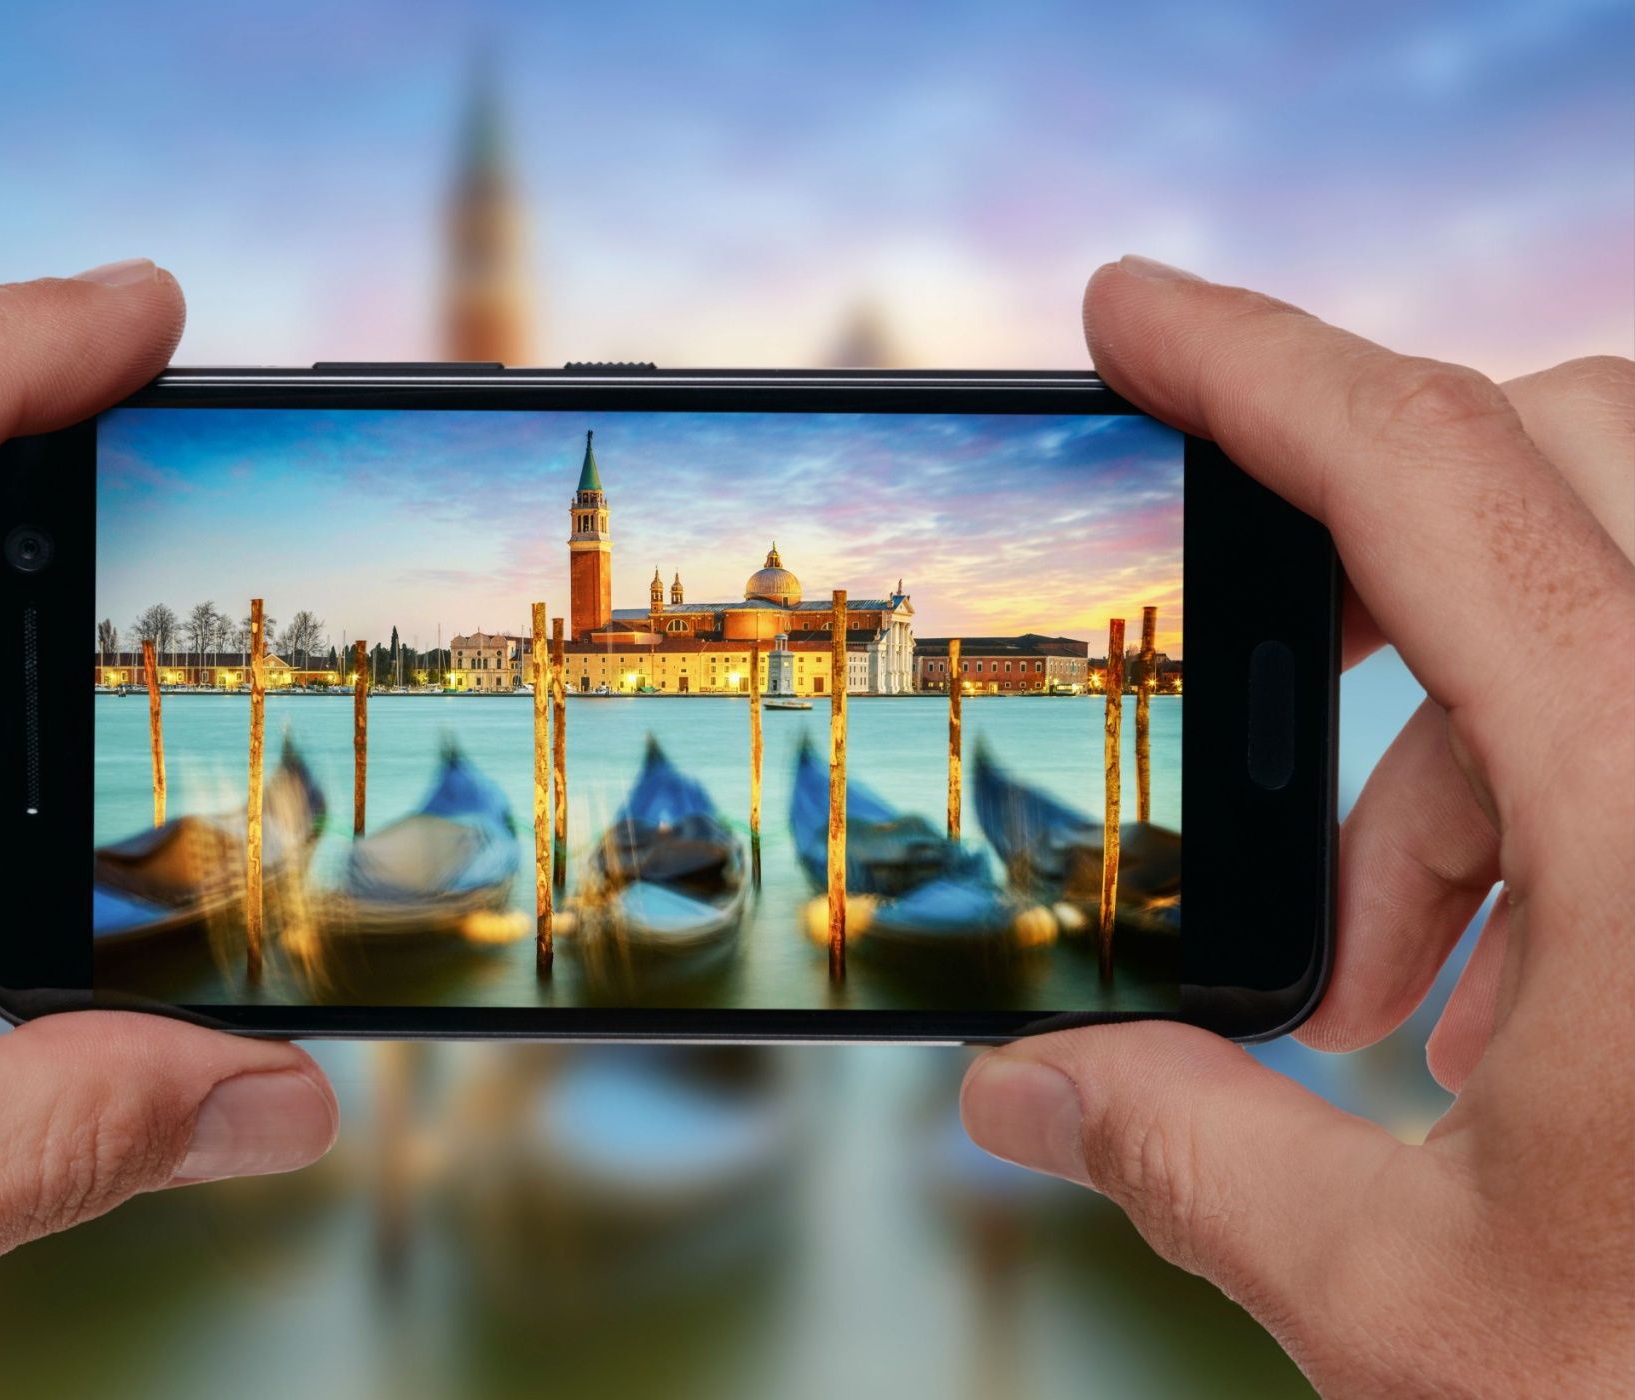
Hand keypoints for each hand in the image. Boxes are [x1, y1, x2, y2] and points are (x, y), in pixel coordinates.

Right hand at [962, 257, 1633, 1396]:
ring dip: (1472, 741)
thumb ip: (1187, 1154)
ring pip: (1618, 596)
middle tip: (1271, 688)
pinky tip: (1527, 1012)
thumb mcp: (1412, 1298)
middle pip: (1562, 458)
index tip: (1131, 316)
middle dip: (1377, 553)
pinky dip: (1571, 794)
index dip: (1254, 362)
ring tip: (1415, 985)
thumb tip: (1021, 1093)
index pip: (1434, 476)